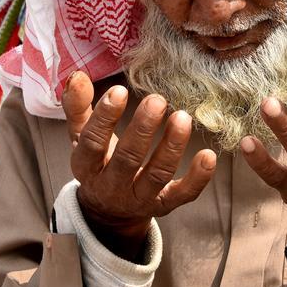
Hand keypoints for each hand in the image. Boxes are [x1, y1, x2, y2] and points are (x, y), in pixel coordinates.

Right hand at [63, 72, 216, 260]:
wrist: (109, 210)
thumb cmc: (98, 161)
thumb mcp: (80, 136)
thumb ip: (78, 107)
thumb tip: (78, 76)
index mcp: (87, 166)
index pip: (92, 143)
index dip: (104, 118)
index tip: (119, 91)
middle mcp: (111, 186)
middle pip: (127, 159)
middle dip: (143, 129)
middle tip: (157, 100)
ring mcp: (139, 198)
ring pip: (157, 175)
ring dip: (172, 146)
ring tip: (183, 117)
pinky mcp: (164, 204)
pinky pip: (183, 194)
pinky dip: (198, 178)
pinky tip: (209, 156)